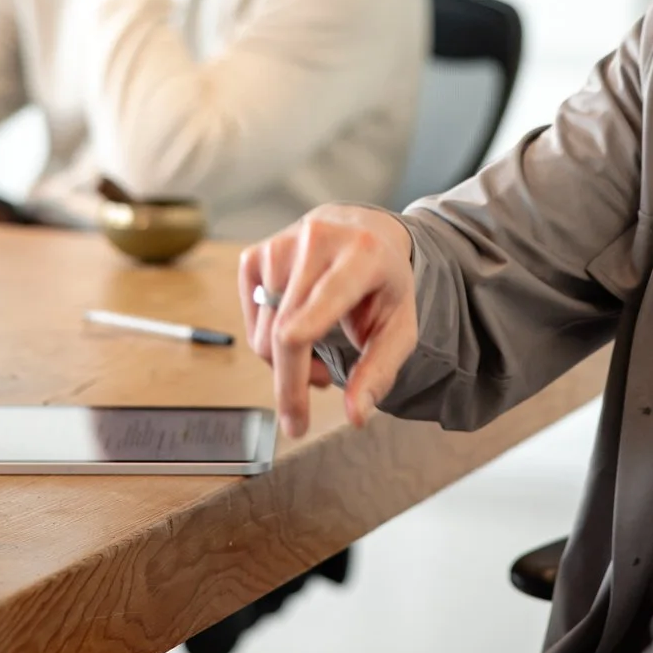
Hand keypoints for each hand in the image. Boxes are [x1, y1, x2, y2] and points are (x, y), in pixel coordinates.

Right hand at [238, 205, 417, 439]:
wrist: (360, 231)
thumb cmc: (382, 283)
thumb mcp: (399, 326)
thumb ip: (380, 371)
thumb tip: (356, 415)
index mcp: (362, 254)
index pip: (328, 296)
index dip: (306, 332)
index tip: (297, 364)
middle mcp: (316, 241)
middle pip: (286, 330)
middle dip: (290, 384)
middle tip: (298, 422)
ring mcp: (280, 246)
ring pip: (265, 333)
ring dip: (287, 363)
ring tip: (318, 359)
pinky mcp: (254, 256)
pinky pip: (252, 322)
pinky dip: (271, 343)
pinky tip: (296, 336)